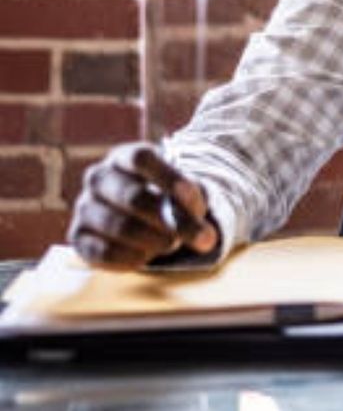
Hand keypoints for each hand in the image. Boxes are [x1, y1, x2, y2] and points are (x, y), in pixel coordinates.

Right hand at [68, 143, 218, 268]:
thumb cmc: (168, 197)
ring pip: (119, 226)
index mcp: (124, 156)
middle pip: (132, 196)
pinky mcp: (78, 237)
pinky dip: (132, 258)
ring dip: (153, 240)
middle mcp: (99, 177)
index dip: (167, 177)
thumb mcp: (185, 191)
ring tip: (172, 244)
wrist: (145, 219)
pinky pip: (103, 252)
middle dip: (167, 219)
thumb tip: (191, 215)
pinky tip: (147, 256)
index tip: (191, 195)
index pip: (140, 158)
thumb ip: (191, 198)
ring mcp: (84, 206)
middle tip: (194, 235)